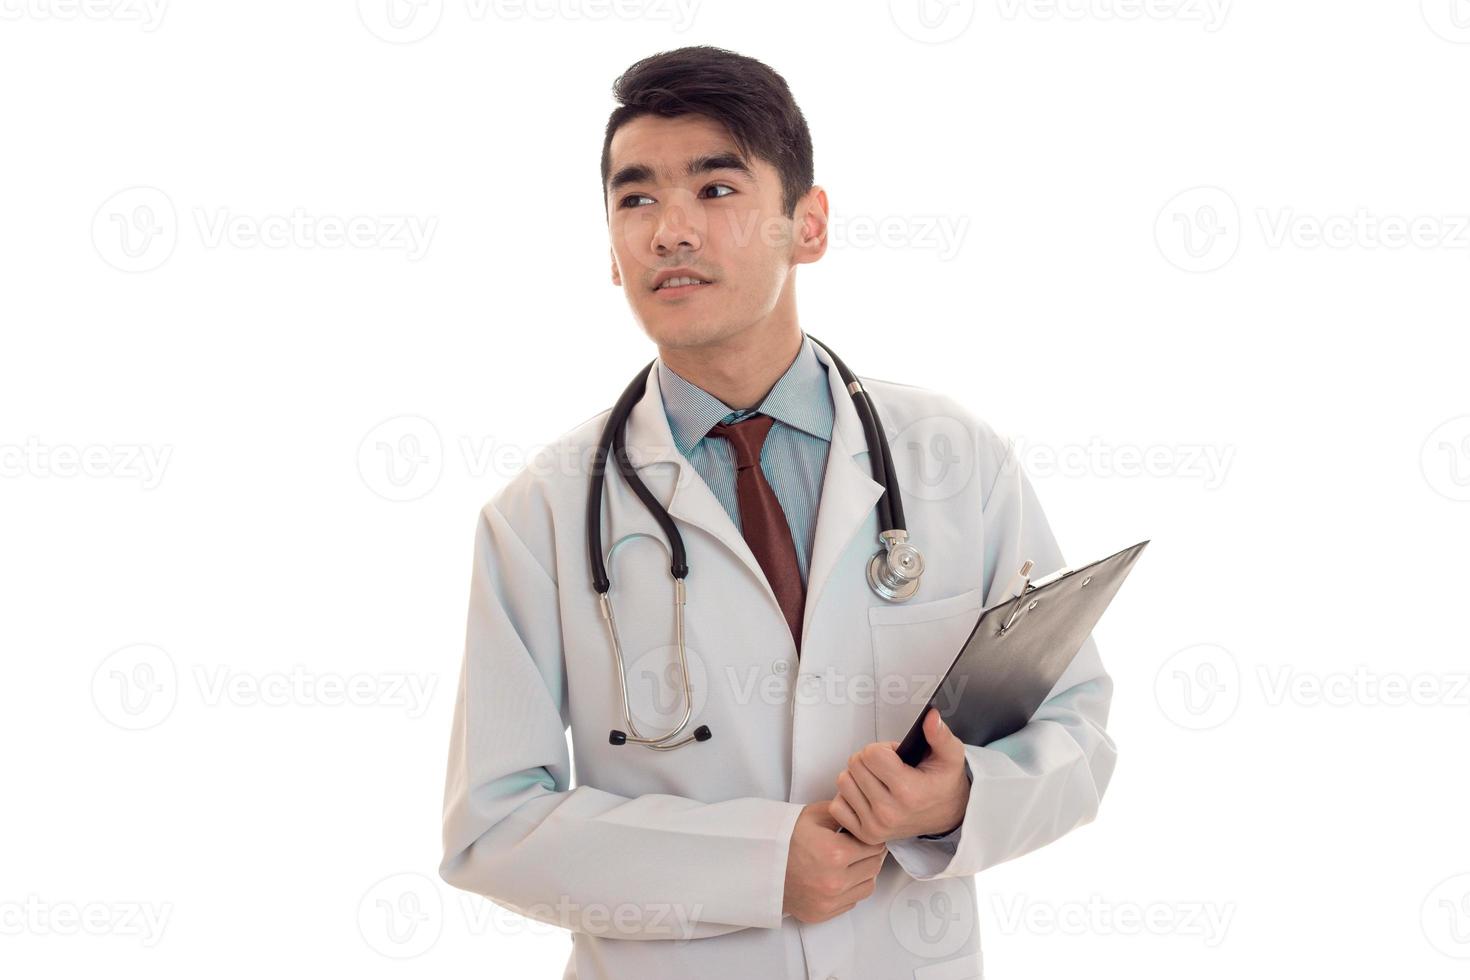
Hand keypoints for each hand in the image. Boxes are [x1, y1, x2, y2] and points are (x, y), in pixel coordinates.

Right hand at [782, 801, 887, 923]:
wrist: (760, 865)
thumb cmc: (785, 839)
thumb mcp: (814, 815)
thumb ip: (844, 813)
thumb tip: (864, 815)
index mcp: (836, 853)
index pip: (874, 846)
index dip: (870, 838)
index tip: (862, 836)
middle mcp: (835, 881)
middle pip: (874, 867)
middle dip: (869, 855)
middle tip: (856, 847)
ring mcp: (829, 901)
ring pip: (867, 887)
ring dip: (863, 874)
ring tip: (848, 863)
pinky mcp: (823, 914)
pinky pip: (851, 902)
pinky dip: (850, 890)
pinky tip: (837, 877)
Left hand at [830, 707, 968, 843]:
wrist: (947, 816)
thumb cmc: (943, 784)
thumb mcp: (950, 756)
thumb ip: (940, 735)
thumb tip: (931, 717)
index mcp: (908, 791)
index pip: (871, 754)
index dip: (883, 748)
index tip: (895, 757)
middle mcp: (889, 812)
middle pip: (855, 765)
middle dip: (869, 760)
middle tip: (888, 768)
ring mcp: (875, 826)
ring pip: (843, 782)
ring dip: (858, 776)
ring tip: (878, 780)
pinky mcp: (865, 835)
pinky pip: (837, 806)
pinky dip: (849, 797)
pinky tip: (867, 795)